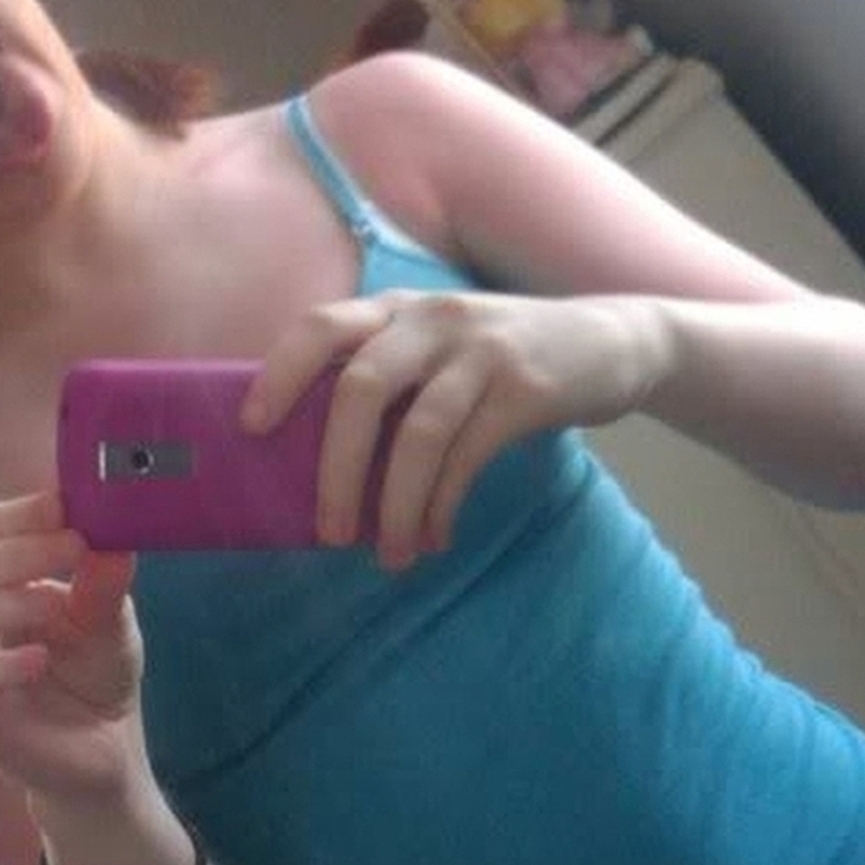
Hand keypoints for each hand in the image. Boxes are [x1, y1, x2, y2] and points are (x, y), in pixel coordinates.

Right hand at [0, 489, 148, 802]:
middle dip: (10, 553)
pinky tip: (38, 660)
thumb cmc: (94, 670)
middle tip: (72, 548)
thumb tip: (111, 537)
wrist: (107, 744)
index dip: (9, 514)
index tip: (62, 506)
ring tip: (50, 605)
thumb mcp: (111, 616)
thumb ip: (104, 580)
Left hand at [244, 289, 667, 568]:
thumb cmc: (502, 359)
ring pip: (418, 433)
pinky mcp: (525, 388)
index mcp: (397, 310)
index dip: (279, 373)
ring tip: (390, 555)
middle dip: (336, 469)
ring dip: (395, 504)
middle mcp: (432, 320)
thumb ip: (387, 382)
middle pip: (361, 388)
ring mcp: (481, 351)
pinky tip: (435, 536)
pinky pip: (468, 455)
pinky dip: (443, 504)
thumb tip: (314, 461)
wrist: (612, 340)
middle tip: (328, 533)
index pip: (320, 327)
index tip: (251, 428)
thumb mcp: (439, 348)